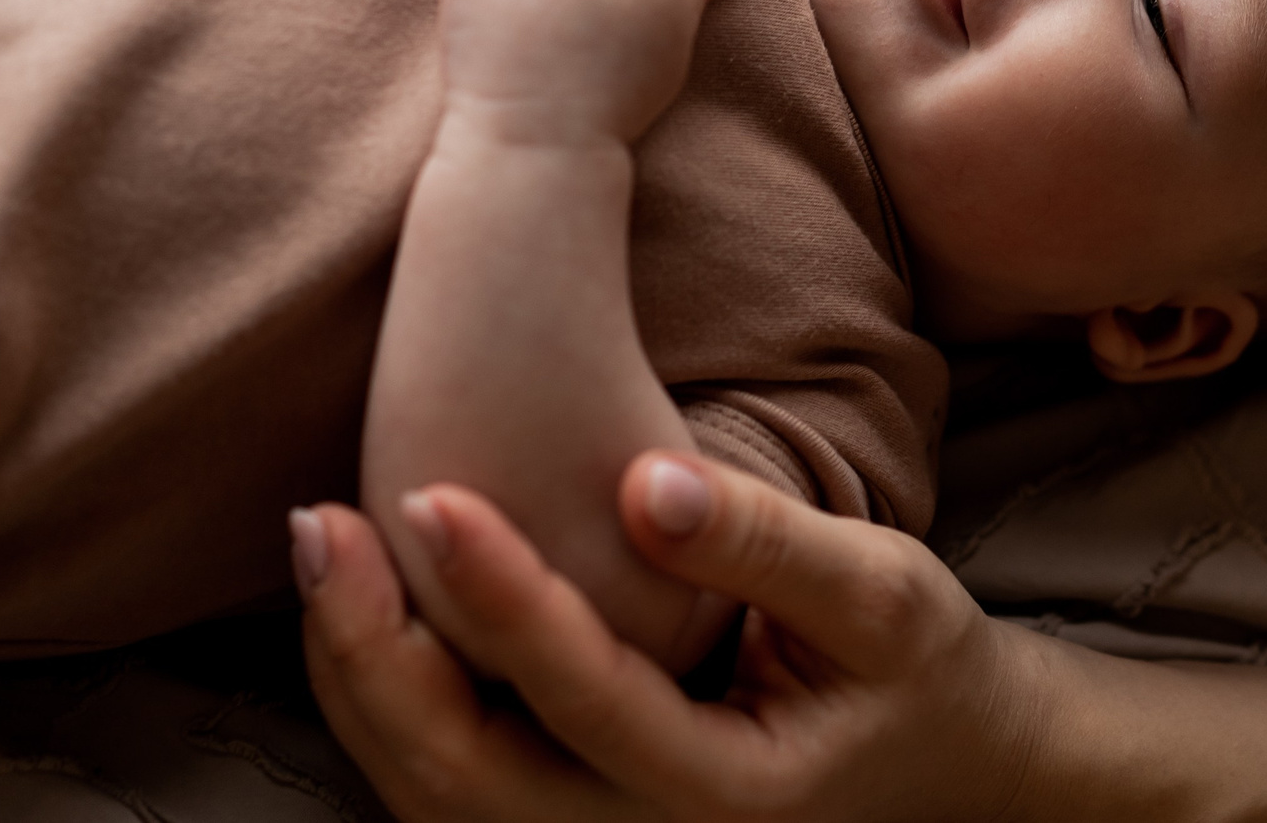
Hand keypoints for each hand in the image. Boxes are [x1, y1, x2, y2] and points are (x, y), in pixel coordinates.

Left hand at [295, 455, 1046, 822]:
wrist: (946, 770)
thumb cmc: (915, 670)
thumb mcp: (882, 593)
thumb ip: (766, 542)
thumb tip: (643, 477)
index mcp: (726, 797)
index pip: (584, 698)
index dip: (500, 597)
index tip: (430, 491)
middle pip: (463, 780)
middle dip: (374, 655)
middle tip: (320, 525)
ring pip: (432, 795)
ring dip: (359, 679)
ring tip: (321, 548)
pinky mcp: (568, 821)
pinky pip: (444, 785)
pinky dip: (386, 701)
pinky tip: (361, 603)